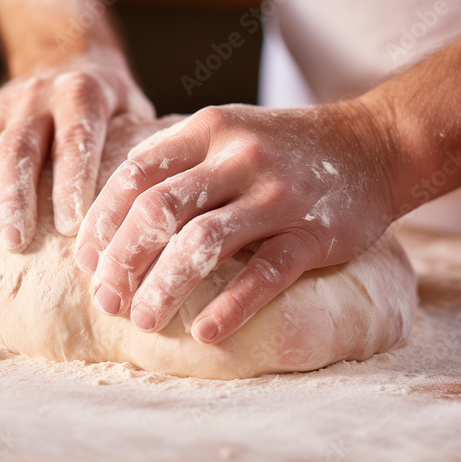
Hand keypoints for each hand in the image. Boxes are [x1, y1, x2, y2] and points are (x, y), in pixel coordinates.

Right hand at [0, 52, 154, 252]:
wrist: (67, 58)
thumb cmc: (112, 108)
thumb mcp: (135, 114)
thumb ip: (141, 149)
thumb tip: (160, 207)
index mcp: (82, 95)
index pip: (75, 138)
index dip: (70, 180)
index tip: (68, 225)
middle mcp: (35, 98)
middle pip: (17, 148)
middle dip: (13, 198)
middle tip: (14, 244)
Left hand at [73, 102, 399, 343]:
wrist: (374, 145)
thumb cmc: (286, 149)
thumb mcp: (230, 134)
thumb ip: (180, 164)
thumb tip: (114, 224)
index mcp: (209, 129)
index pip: (135, 174)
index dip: (102, 223)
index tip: (86, 262)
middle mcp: (238, 156)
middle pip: (158, 210)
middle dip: (122, 262)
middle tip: (106, 301)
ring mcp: (278, 195)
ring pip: (202, 244)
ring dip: (163, 288)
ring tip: (143, 322)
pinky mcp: (313, 233)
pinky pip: (262, 275)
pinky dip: (229, 306)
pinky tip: (203, 332)